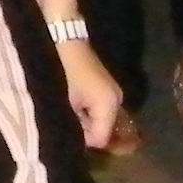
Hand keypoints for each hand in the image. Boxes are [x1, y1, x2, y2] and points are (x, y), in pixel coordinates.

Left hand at [54, 35, 121, 151]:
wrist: (66, 41)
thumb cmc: (64, 72)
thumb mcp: (67, 103)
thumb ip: (77, 127)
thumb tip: (80, 141)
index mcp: (109, 105)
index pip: (100, 138)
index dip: (84, 140)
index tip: (68, 130)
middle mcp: (118, 101)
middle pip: (105, 130)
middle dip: (88, 132)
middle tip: (70, 125)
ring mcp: (115, 94)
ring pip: (104, 121)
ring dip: (89, 122)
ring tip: (72, 114)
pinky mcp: (109, 89)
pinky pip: (103, 110)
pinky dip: (91, 113)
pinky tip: (77, 107)